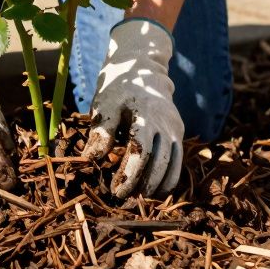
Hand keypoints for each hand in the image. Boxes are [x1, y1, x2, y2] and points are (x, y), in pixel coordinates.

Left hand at [82, 19, 184, 197]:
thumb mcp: (105, 105)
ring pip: (173, 164)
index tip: (115, 190)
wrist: (144, 69)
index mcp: (145, 113)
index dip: (129, 174)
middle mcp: (166, 122)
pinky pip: (179, 160)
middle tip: (125, 199)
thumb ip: (101, 132)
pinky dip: (170, 177)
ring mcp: (175, 127)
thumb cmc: (119, 88)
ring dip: (159, 185)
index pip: (141, 151)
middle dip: (143, 184)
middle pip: (159, 161)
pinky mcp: (179, 131)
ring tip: (141, 199)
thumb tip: (91, 160)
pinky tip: (157, 190)